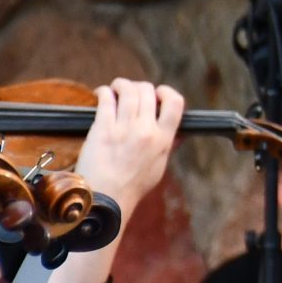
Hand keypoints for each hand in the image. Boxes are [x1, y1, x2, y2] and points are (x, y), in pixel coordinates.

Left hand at [71, 80, 183, 214]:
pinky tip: (102, 94)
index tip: (158, 94)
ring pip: (128, 90)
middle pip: (148, 91)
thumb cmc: (132, 186)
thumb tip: (179, 133)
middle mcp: (146, 130)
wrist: (106, 198)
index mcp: (163, 139)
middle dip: (140, 87)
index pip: (175, 102)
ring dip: (121, 84)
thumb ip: (169, 146)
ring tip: (115, 89)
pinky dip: (104, 91)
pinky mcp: (103, 128)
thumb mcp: (159, 167)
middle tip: (131, 92)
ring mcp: (124, 128)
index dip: (167, 92)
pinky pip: (106, 99)